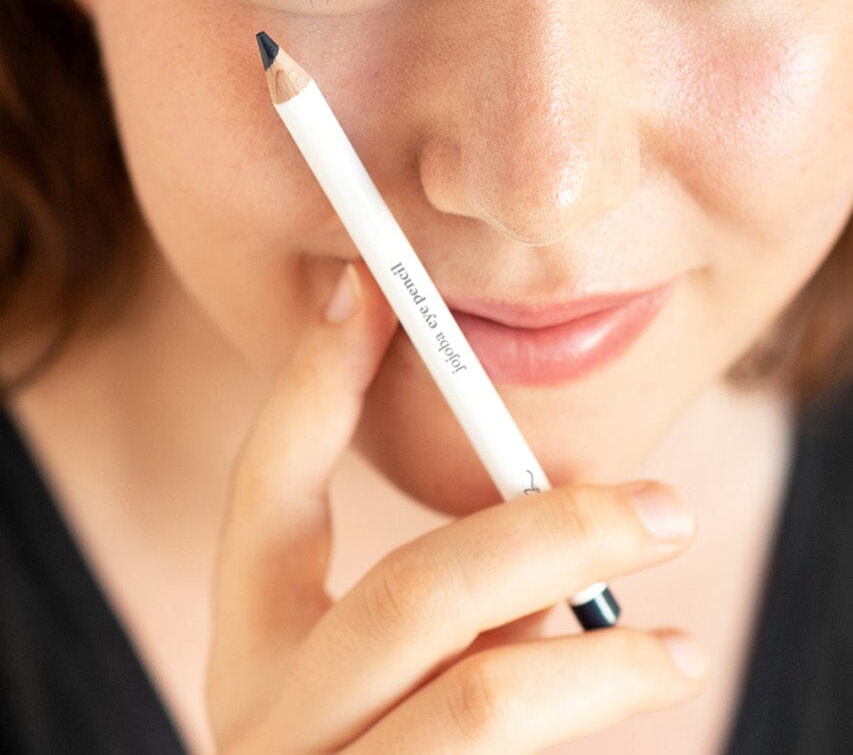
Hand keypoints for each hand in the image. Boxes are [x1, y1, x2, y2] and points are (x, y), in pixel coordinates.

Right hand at [206, 261, 705, 753]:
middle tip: (659, 505)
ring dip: (599, 660)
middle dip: (546, 532)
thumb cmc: (379, 745)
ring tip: (677, 643)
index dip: (316, 377)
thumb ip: (447, 596)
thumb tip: (554, 523)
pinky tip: (634, 687)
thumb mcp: (388, 666)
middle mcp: (267, 719)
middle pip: (411, 595)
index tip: (371, 282)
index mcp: (250, 643)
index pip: (266, 482)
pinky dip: (587, 710)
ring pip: (481, 702)